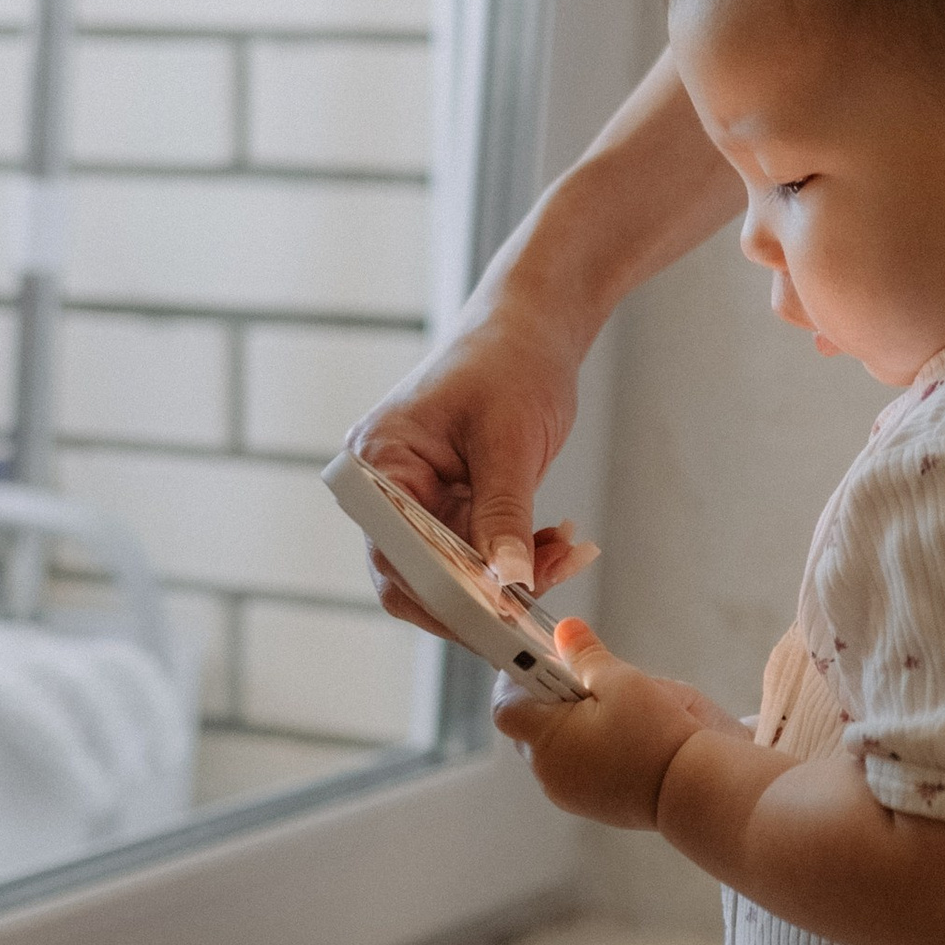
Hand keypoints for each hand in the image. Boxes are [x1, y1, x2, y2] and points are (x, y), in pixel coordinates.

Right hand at [349, 292, 590, 626]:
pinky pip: (480, 554)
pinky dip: (520, 558)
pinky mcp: (454, 506)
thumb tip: (504, 582)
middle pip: (419, 576)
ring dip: (513, 575)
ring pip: (457, 572)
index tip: (494, 614)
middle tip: (535, 607)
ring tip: (565, 555)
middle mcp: (388, 488)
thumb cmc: (510, 362)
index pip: (395, 555)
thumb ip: (503, 515)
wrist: (533, 330)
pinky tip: (559, 543)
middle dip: (483, 594)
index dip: (443, 593)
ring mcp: (420, 500)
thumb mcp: (509, 441)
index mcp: (379, 463)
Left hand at [494, 619, 731, 829]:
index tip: (539, 660)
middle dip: (548, 697)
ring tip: (608, 708)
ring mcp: (567, 792)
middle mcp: (549, 771)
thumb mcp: (622, 680)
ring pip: (552, 746)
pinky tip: (618, 734)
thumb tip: (564, 631)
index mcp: (547, 739)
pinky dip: (585, 746)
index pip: (506, 705)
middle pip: (528, 725)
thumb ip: (586, 655)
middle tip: (582, 678)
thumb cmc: (659, 736)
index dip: (516, 678)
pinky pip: (573, 766)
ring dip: (568, 723)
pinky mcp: (589, 804)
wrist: (696, 790)